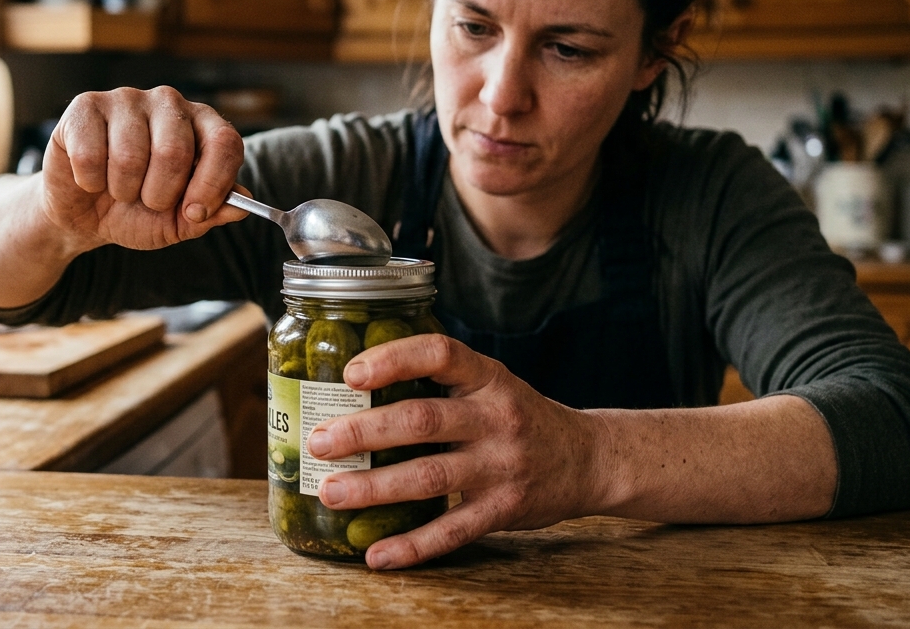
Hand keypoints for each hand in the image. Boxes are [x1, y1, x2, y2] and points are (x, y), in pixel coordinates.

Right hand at [41, 86, 247, 253]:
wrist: (84, 215)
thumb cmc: (136, 212)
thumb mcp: (177, 222)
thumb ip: (210, 214)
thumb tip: (241, 205)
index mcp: (202, 125)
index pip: (224, 143)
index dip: (213, 184)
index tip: (195, 213)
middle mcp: (168, 103)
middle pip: (176, 151)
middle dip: (159, 194)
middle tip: (147, 201)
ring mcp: (127, 99)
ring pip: (130, 156)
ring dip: (123, 190)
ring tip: (118, 189)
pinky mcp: (86, 105)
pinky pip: (91, 155)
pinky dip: (91, 181)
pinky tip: (91, 178)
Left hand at [305, 334, 606, 569]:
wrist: (589, 459)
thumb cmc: (521, 417)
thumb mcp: (491, 383)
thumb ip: (441, 381)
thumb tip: (354, 381)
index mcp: (488, 378)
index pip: (440, 354)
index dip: (393, 359)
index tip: (351, 374)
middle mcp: (496, 418)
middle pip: (422, 420)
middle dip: (364, 432)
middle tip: (320, 441)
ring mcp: (501, 466)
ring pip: (429, 477)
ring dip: (374, 488)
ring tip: (331, 493)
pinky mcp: (504, 510)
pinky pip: (452, 531)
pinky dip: (412, 546)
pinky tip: (376, 554)